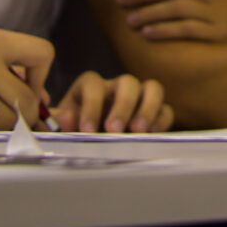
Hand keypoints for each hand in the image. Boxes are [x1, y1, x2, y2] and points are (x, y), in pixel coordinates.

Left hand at [53, 70, 173, 132]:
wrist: (89, 144)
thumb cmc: (75, 131)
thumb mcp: (63, 126)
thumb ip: (61, 121)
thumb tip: (66, 118)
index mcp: (91, 87)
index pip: (93, 84)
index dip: (90, 105)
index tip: (87, 130)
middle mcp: (116, 87)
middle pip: (127, 82)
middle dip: (122, 106)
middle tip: (114, 130)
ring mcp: (139, 98)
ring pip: (152, 88)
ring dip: (147, 108)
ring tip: (138, 131)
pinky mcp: (155, 113)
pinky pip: (165, 109)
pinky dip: (161, 120)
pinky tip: (152, 134)